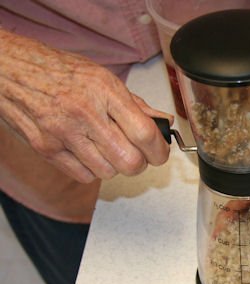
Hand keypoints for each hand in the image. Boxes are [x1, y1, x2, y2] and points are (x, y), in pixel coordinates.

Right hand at [0, 29, 170, 182]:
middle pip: (130, 161)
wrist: (10, 69)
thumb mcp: (102, 78)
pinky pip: (84, 176)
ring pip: (109, 172)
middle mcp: (84, 113)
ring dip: (114, 166)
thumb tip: (163, 122)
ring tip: (107, 148)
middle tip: (137, 154)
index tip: (160, 152)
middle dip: (140, 163)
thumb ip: (135, 104)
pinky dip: (91, 169)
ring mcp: (63, 133)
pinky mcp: (46, 149)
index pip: (144, 133)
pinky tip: (87, 151)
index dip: (159, 150)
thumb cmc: (57, 71)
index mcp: (104, 91)